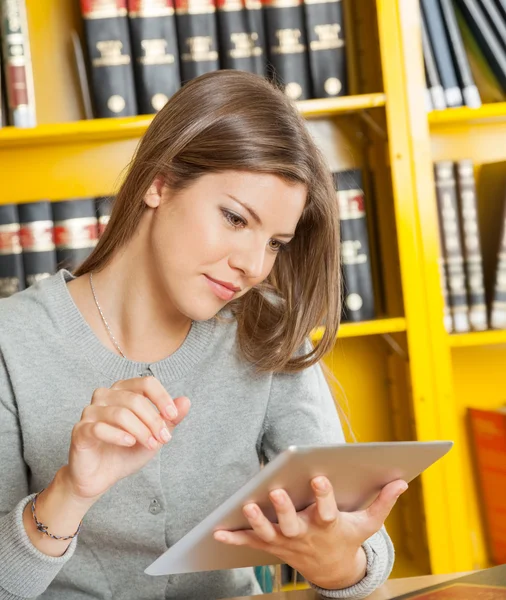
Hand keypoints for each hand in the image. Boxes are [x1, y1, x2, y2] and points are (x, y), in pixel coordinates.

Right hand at [64, 376, 190, 500]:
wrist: (102, 477)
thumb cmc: (127, 451)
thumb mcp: (154, 434)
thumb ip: (170, 419)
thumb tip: (186, 401)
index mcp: (123, 390)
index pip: (146, 383)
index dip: (162, 398)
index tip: (173, 416)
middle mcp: (105, 395)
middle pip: (135, 400)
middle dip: (154, 421)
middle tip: (164, 439)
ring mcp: (90, 412)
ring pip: (121, 414)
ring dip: (141, 431)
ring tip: (151, 445)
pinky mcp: (80, 430)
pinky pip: (100, 428)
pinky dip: (119, 436)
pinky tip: (130, 443)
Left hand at [214, 476, 407, 589]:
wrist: (332, 571)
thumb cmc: (347, 539)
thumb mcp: (367, 524)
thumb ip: (382, 502)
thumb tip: (402, 481)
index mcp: (329, 525)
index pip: (327, 509)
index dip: (323, 495)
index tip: (319, 477)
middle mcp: (306, 534)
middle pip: (293, 523)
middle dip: (284, 509)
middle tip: (276, 491)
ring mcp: (287, 541)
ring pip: (269, 533)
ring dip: (257, 521)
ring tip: (246, 506)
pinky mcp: (273, 546)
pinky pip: (252, 543)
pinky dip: (234, 538)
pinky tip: (217, 533)